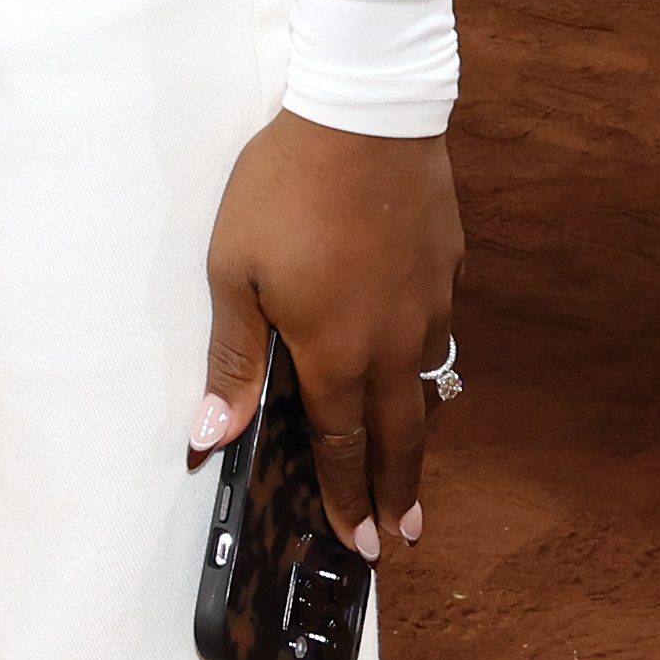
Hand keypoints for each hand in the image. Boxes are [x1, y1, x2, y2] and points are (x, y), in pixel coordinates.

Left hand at [198, 113, 462, 559]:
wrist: (364, 113)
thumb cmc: (285, 188)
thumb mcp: (234, 268)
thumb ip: (231, 356)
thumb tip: (211, 436)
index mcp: (334, 353)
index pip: (343, 447)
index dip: (350, 499)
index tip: (365, 545)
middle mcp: (391, 344)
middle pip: (400, 437)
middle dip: (400, 492)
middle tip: (407, 535)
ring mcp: (428, 305)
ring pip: (427, 384)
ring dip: (420, 431)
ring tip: (414, 459)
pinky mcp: (448, 266)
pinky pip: (439, 329)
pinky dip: (429, 359)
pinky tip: (421, 354)